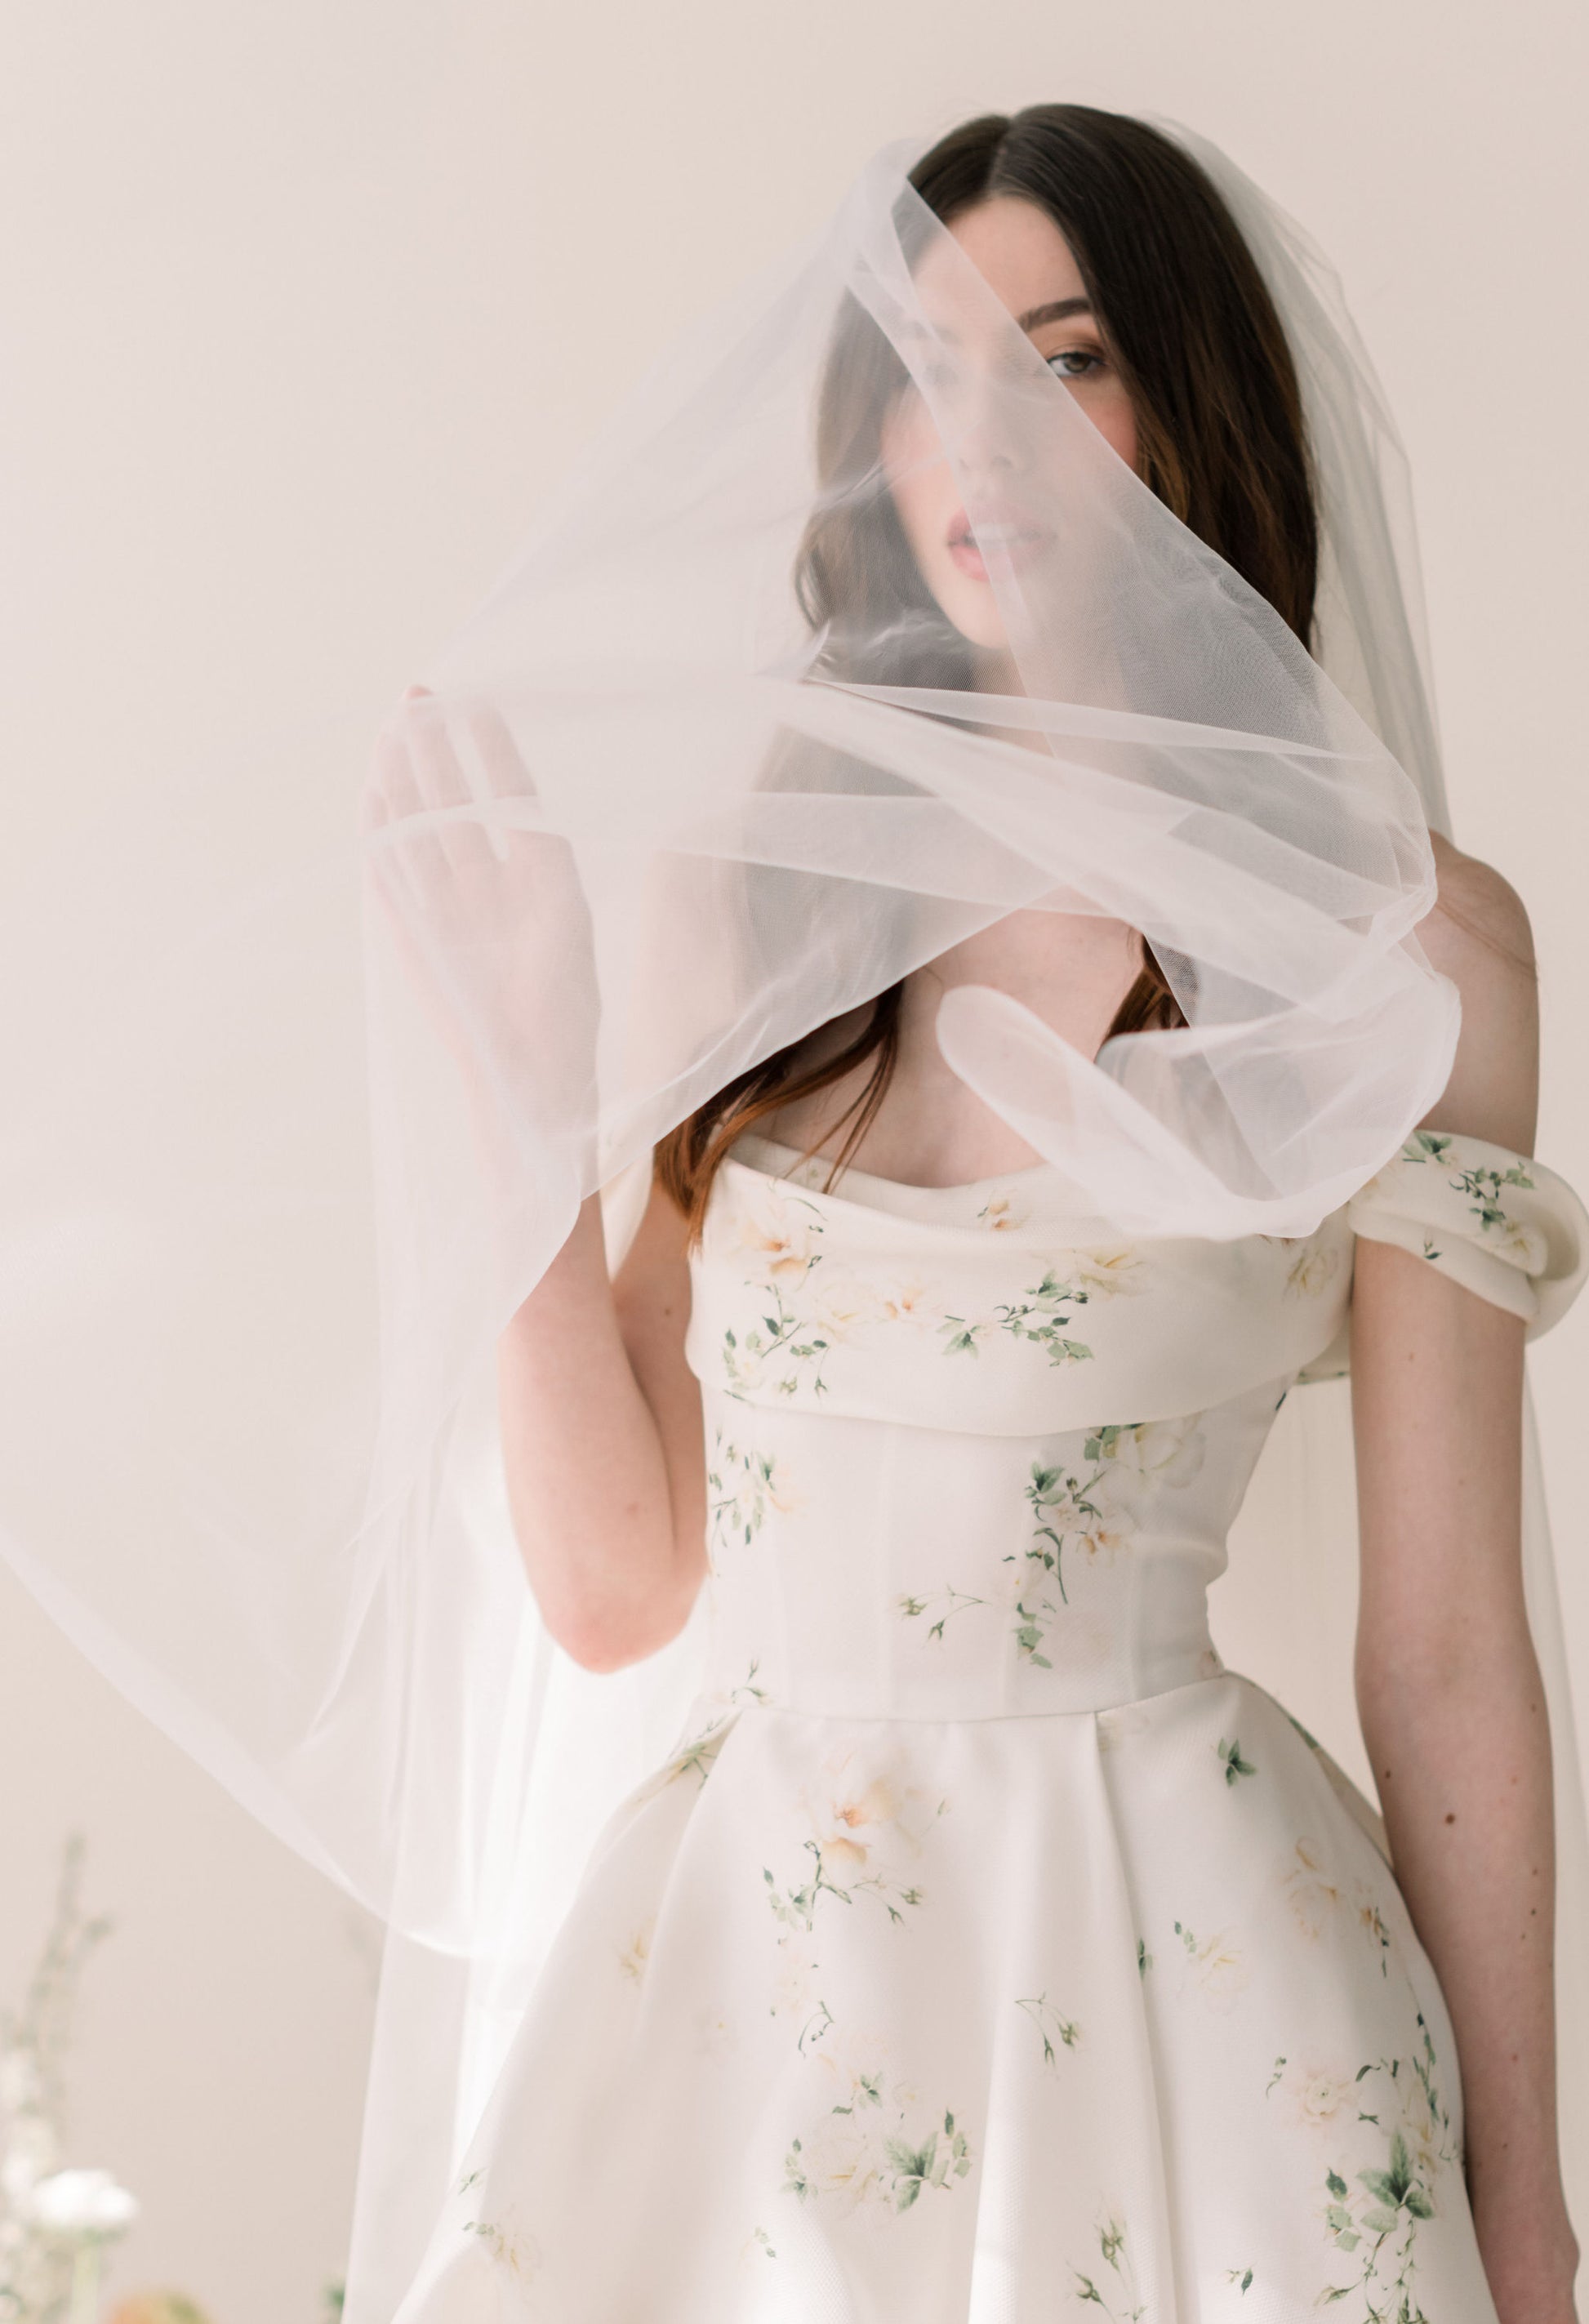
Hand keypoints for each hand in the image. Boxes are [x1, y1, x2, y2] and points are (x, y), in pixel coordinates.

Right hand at [362, 687, 599, 1163]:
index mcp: (538, 879)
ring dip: (405, 779)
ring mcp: (449, 909)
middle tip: (416, 696)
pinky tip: (373, 794)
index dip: (491, 751)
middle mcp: (488, 888)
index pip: (509, 798)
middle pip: (455, 803)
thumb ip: (545, 861)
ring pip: (421, 829)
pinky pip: (393, 873)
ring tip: (390, 729)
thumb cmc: (562, 1011)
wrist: (529, 1075)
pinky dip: (382, 834)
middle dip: (436, 750)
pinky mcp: (416, 935)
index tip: (477, 702)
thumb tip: (528, 802)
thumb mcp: (566, 920)